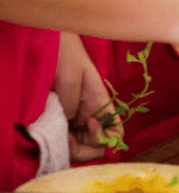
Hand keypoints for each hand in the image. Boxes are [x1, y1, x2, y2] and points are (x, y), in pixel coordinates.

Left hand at [54, 33, 121, 162]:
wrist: (49, 42)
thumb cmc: (65, 54)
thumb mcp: (70, 78)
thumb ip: (71, 104)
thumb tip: (68, 126)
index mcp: (100, 104)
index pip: (116, 132)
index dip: (106, 139)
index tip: (88, 127)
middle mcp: (91, 115)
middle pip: (97, 145)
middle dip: (85, 150)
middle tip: (67, 139)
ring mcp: (75, 118)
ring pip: (81, 145)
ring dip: (71, 148)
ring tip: (57, 136)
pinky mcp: (60, 118)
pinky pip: (65, 138)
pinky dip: (60, 142)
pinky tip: (51, 132)